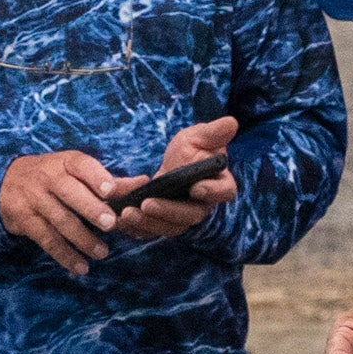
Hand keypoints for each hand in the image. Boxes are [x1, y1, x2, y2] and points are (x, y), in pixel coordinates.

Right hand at [0, 151, 127, 275]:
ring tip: (102, 253)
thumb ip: (110, 181)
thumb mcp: (76, 172)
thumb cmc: (53, 176)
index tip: (110, 190)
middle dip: (91, 209)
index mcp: (65, 162)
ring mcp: (34, 199)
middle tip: (111, 224)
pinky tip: (80, 267)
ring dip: (82, 239)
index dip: (96, 176)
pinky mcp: (25, 220)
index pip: (81, 164)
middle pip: (69, 192)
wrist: (6, 181)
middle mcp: (48, 178)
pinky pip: (46, 239)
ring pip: (59, 219)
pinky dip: (64, 255)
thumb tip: (145, 183)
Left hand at [103, 116, 240, 246]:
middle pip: (191, 215)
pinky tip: (121, 222)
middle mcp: (203, 205)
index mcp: (218, 183)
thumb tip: (231, 123)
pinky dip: (137, 229)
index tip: (195, 188)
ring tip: (127, 213)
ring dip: (148, 223)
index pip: (224, 191)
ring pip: (170, 227)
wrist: (172, 164)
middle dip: (167, 211)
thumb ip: (213, 133)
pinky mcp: (165, 223)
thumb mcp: (198, 136)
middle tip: (146, 204)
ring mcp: (183, 217)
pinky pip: (153, 231)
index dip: (212, 192)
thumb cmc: (190, 149)